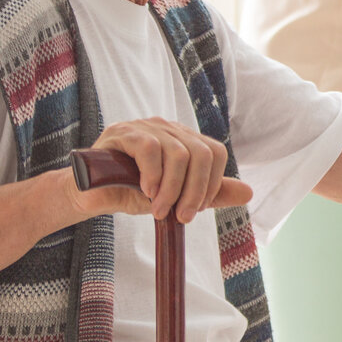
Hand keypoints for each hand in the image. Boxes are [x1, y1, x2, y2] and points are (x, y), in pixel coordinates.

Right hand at [69, 119, 252, 224]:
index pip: (216, 152)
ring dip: (172, 189)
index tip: (195, 210)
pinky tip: (146, 192)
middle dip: (195, 190)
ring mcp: (146, 126)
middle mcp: (170, 129)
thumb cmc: (134, 193)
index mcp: (185, 140)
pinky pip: (150, 149)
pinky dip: (153, 176)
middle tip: (181, 216)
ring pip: (178, 153)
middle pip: (202, 153)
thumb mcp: (177, 197)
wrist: (92, 195)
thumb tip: (249, 192)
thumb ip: (210, 194)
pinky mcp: (123, 132)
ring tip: (159, 210)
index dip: (212, 183)